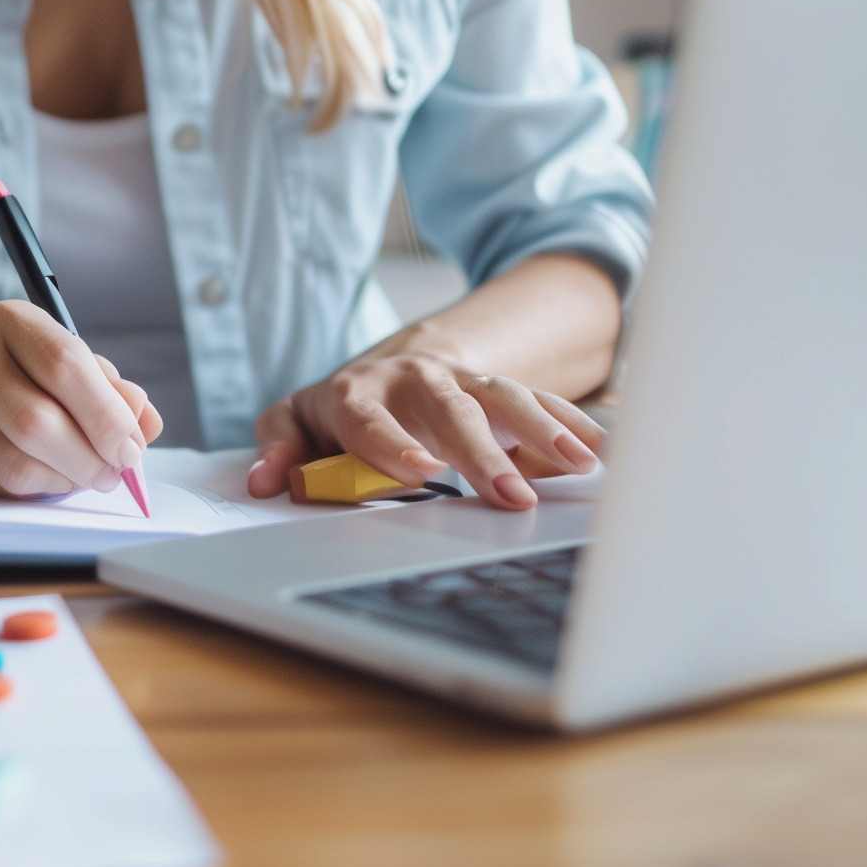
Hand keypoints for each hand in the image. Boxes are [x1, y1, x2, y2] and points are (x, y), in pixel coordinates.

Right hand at [0, 302, 162, 497]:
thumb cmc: (13, 381)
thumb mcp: (62, 371)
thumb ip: (107, 391)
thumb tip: (145, 419)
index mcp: (13, 319)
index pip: (66, 364)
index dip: (106, 415)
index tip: (132, 448)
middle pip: (38, 417)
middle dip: (89, 455)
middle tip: (114, 473)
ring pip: (18, 455)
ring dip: (67, 477)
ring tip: (87, 478)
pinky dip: (39, 486)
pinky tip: (51, 478)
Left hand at [244, 349, 604, 510]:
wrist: (388, 369)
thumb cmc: (336, 412)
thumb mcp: (295, 424)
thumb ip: (279, 448)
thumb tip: (263, 481)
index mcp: (356, 393)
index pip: (369, 419)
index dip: (391, 444)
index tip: (421, 472)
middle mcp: (413, 379)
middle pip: (450, 409)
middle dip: (482, 452)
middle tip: (511, 497)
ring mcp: (461, 381)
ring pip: (503, 397)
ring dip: (543, 432)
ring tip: (579, 466)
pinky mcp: (496, 389)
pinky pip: (540, 400)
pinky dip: (573, 422)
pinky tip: (602, 449)